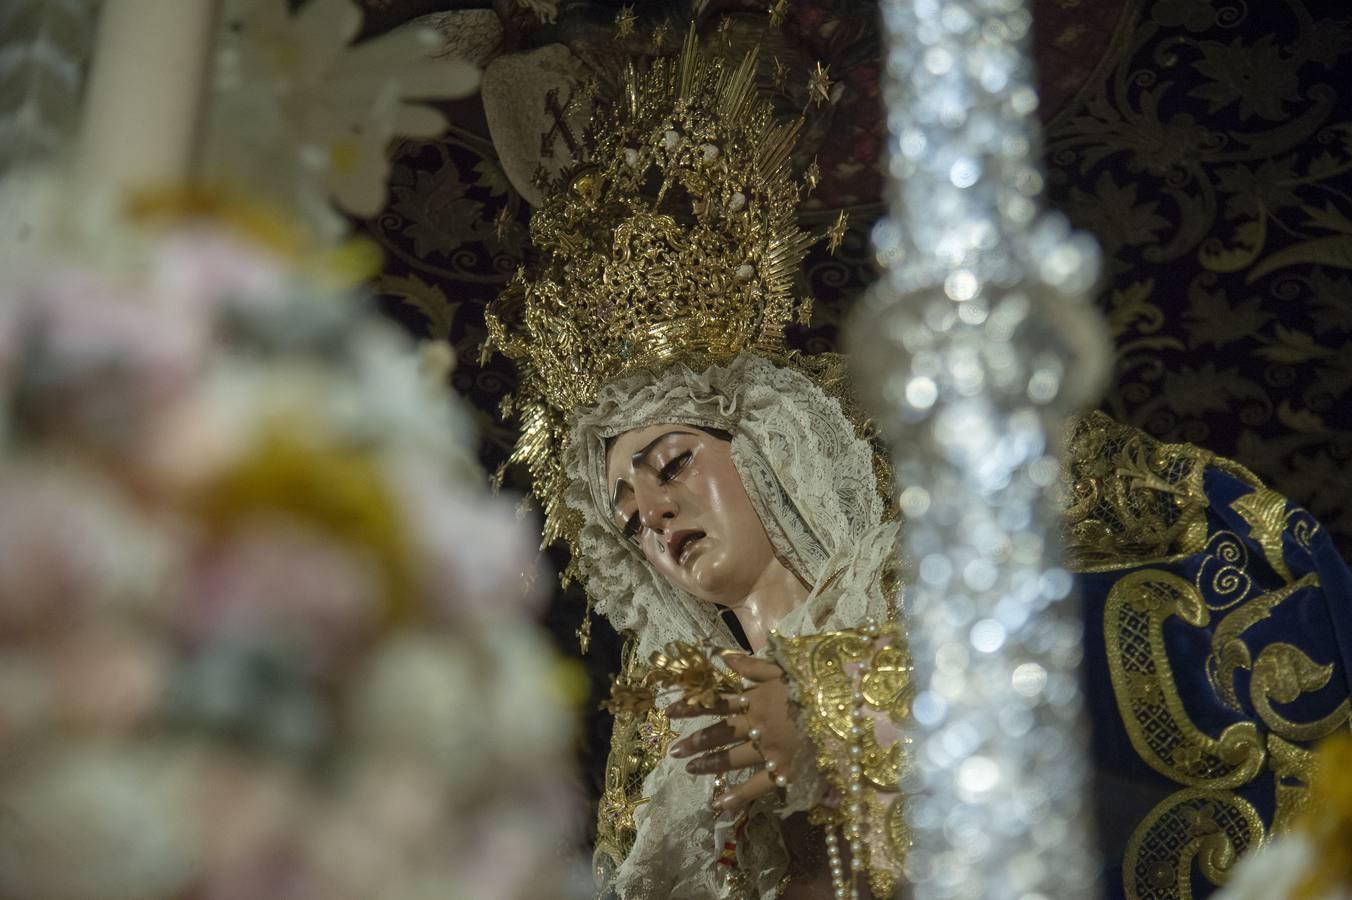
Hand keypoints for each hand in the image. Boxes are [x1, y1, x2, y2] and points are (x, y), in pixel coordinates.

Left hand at [667, 653, 801, 812]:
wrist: (847, 709)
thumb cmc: (817, 686)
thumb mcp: (785, 668)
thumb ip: (752, 665)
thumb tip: (722, 658)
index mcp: (757, 698)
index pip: (716, 701)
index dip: (692, 706)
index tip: (669, 711)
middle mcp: (758, 724)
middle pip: (719, 732)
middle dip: (694, 741)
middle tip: (673, 749)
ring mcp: (770, 749)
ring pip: (732, 758)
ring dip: (708, 764)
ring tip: (688, 769)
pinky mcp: (784, 769)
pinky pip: (757, 785)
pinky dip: (737, 796)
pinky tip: (717, 804)